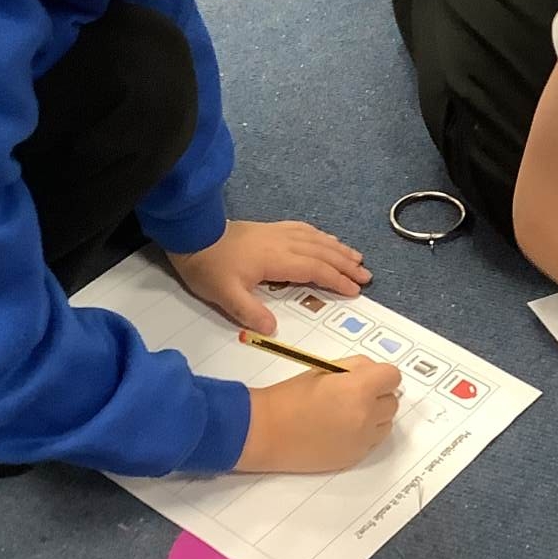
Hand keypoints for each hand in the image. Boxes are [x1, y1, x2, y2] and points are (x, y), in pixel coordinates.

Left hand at [168, 219, 369, 333]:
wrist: (192, 234)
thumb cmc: (209, 266)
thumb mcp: (225, 295)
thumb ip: (250, 312)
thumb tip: (273, 329)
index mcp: (277, 259)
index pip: (315, 269)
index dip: (337, 280)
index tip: (355, 290)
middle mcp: (283, 243)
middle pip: (322, 252)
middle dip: (346, 264)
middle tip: (365, 275)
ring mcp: (277, 233)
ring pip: (316, 239)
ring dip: (338, 249)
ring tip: (356, 257)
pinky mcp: (269, 229)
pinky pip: (303, 229)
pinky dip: (320, 236)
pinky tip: (326, 239)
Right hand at [237, 356, 401, 472]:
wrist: (266, 431)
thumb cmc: (289, 397)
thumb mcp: (324, 369)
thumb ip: (355, 368)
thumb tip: (374, 373)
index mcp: (359, 388)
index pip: (393, 377)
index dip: (381, 376)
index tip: (369, 378)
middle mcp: (366, 415)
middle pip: (392, 402)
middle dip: (378, 396)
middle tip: (354, 395)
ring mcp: (362, 439)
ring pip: (386, 423)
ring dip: (374, 416)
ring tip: (347, 413)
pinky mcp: (354, 457)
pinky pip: (372, 441)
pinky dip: (363, 434)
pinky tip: (340, 429)